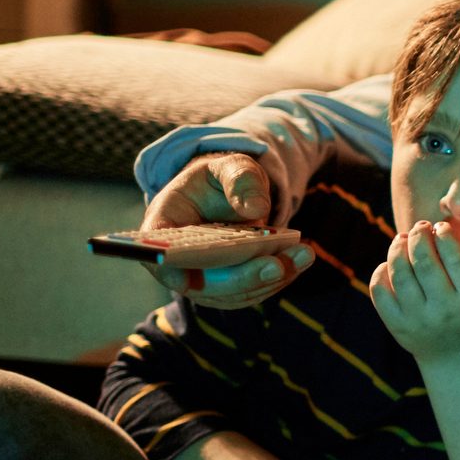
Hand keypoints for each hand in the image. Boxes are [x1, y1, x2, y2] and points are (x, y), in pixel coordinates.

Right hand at [140, 152, 312, 306]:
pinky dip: (279, 278)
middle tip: (276, 266)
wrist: (232, 194)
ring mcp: (204, 278)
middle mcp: (180, 259)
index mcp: (165, 225)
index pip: (157, 255)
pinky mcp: (229, 286)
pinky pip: (252, 291)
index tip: (187, 282)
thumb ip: (239, 180)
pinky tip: (299, 260)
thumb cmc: (222, 178)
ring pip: (233, 293)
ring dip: (270, 280)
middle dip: (242, 277)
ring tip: (303, 255)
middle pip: (203, 282)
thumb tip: (253, 209)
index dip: (168, 271)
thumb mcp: (230, 166)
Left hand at [371, 219, 459, 363]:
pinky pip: (380, 292)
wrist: (456, 355)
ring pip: (400, 274)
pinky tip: (391, 263)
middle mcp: (445, 311)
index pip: (454, 258)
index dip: (443, 235)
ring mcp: (418, 320)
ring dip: (398, 248)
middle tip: (420, 227)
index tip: (441, 227)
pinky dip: (382, 271)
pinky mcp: (397, 326)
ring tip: (403, 238)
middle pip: (424, 262)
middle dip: (419, 236)